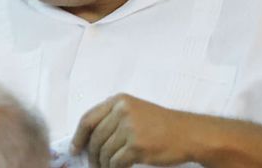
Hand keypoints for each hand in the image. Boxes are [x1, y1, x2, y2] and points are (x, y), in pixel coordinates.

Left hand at [73, 94, 193, 167]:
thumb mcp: (135, 112)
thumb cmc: (161, 125)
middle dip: (91, 156)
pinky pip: (115, 162)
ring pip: (104, 152)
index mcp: (119, 101)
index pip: (88, 119)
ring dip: (103, 165)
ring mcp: (129, 128)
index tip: (74, 149)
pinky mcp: (136, 146)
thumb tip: (86, 140)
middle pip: (95, 138)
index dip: (78, 136)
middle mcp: (122, 111)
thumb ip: (112, 120)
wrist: (187, 134)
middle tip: (93, 166)